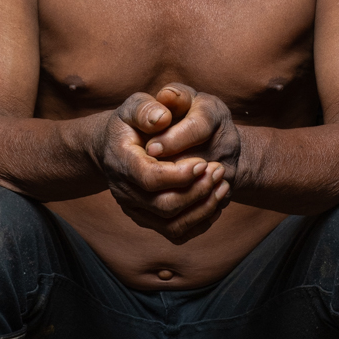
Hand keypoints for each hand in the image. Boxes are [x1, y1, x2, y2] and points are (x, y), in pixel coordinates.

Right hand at [90, 88, 237, 243]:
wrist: (115, 146)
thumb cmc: (131, 122)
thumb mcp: (135, 105)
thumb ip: (147, 109)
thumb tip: (163, 118)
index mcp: (121, 160)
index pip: (151, 177)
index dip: (180, 174)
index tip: (203, 162)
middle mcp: (124, 190)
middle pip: (164, 205)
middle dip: (197, 191)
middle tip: (219, 170)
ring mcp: (134, 208)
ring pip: (172, 224)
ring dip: (202, 208)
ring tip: (222, 185)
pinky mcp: (146, 219)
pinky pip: (176, 232)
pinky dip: (199, 222)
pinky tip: (215, 202)